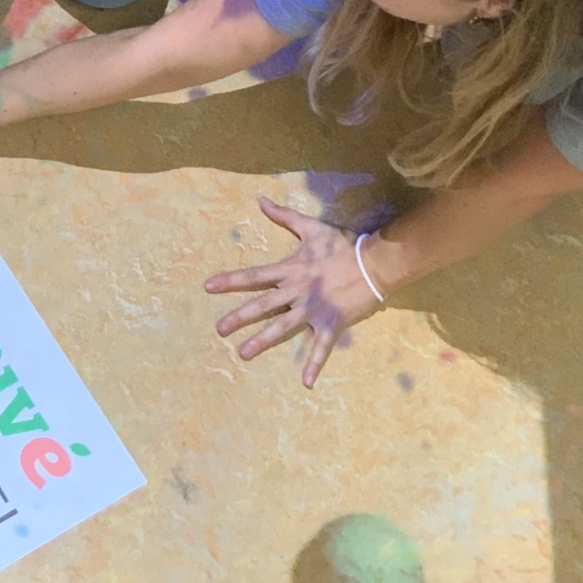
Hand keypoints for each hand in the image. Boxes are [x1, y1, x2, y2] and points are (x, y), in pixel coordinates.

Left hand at [204, 198, 383, 386]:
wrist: (374, 263)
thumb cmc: (343, 245)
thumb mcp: (312, 227)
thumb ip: (284, 216)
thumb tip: (260, 200)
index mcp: (290, 270)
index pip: (254, 276)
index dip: (230, 281)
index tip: (207, 287)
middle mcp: (297, 291)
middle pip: (262, 305)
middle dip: (239, 317)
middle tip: (219, 329)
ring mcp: (313, 309)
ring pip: (283, 327)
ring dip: (263, 341)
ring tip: (242, 354)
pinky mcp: (331, 322)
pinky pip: (321, 347)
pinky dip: (314, 364)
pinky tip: (306, 382)